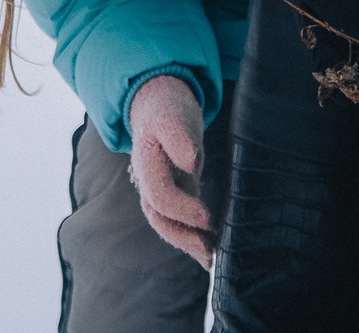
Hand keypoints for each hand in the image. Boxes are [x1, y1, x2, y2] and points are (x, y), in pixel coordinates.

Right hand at [126, 75, 213, 267]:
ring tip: (211, 258)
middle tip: (210, 251)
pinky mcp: (175, 189)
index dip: (181, 210)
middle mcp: (149, 179)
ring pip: (166, 222)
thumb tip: (191, 163)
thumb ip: (179, 137)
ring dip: (187, 242)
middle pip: (159, 217)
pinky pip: (179, 217)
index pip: (159, 195)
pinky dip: (191, 235)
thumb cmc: (167, 106)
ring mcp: (160, 186)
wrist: (158, 99)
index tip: (207, 218)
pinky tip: (210, 251)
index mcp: (147, 162)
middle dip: (182, 237)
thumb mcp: (173, 114)